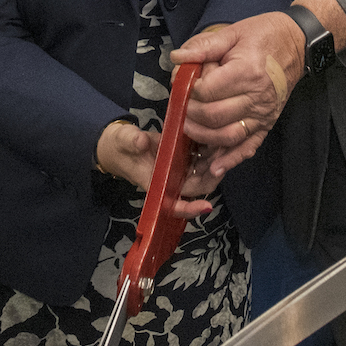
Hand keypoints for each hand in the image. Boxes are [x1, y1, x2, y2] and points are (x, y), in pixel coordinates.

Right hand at [94, 121, 218, 212]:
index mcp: (156, 184)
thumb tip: (141, 142)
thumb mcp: (123, 141)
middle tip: (224, 159)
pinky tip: (217, 137)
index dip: (190, 209)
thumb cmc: (120, 146)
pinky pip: (201, 158)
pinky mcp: (183, 157)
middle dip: (213, 176)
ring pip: (203, 173)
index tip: (206, 207)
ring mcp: (178, 170)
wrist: (120, 143)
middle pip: (198, 187)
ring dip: (215, 162)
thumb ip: (131, 142)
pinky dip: (210, 150)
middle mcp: (171, 181)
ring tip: (225, 144)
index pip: (174, 204)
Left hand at [175, 15, 295, 175]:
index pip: (207, 92)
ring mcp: (263, 113)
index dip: (189, 91)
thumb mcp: (233, 33)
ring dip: (204, 136)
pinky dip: (231, 159)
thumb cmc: (265, 35)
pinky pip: (249, 146)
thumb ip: (204, 46)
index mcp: (246, 72)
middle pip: (214, 116)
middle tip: (182, 106)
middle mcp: (256, 97)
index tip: (184, 84)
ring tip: (189, 127)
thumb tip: (177, 59)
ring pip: (227, 136)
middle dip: (191, 114)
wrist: (299, 43)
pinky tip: (215, 167)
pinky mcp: (267, 123)